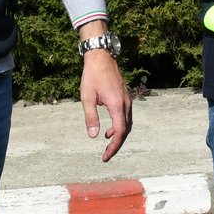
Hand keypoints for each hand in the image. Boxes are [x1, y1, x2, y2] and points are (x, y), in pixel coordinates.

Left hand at [79, 34, 131, 161]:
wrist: (101, 57)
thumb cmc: (92, 76)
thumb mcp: (87, 97)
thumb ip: (91, 117)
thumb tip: (93, 136)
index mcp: (117, 105)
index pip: (120, 132)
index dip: (114, 146)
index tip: (105, 156)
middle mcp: (125, 103)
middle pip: (126, 130)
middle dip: (116, 143)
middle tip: (106, 154)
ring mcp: (126, 99)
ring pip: (127, 123)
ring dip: (118, 134)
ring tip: (106, 141)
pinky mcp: (124, 96)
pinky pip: (125, 115)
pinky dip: (119, 125)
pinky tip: (109, 127)